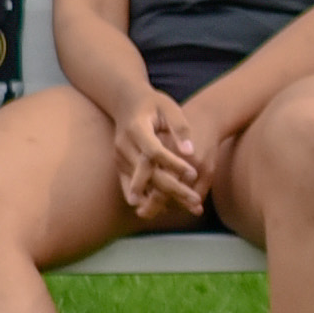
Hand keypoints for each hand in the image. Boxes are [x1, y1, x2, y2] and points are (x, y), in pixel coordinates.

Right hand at [113, 91, 205, 220]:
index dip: (173, 164)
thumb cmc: (154, 104)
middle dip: (172, 188)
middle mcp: (124, 145)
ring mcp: (119, 157)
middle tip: (194, 200)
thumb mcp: (170, 108)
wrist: (127, 103)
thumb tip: (190, 151)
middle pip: (147, 172)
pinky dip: (144, 198)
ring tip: (179, 209)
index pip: (154, 151)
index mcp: (137, 128)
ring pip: (140, 183)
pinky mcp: (119, 165)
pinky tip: (159, 210)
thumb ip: (180, 128)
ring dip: (159, 199)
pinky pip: (129, 185)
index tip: (194, 173)